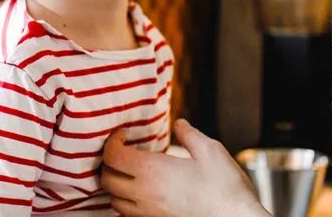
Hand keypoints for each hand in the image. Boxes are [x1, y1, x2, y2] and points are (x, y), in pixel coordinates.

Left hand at [101, 119, 267, 216]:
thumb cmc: (225, 188)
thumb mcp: (209, 150)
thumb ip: (189, 134)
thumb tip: (179, 124)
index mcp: (152, 170)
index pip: (112, 156)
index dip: (111, 141)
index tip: (123, 134)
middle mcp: (144, 193)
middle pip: (106, 179)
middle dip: (108, 163)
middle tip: (123, 151)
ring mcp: (148, 212)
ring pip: (114, 200)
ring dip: (115, 184)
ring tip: (129, 172)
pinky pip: (128, 215)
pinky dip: (125, 202)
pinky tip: (141, 192)